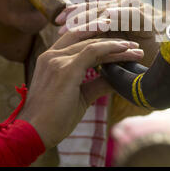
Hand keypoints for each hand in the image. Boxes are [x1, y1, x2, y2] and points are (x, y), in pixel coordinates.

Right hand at [17, 19, 143, 148]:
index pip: (76, 39)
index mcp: (50, 60)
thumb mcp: (79, 97)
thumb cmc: (53, 119)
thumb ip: (96, 84)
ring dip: (116, 45)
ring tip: (135, 49)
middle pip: (85, 38)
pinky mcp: (66, 69)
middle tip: (132, 44)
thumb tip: (117, 80)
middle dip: (110, 38)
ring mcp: (57, 60)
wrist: (34, 133)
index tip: (117, 41)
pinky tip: (126, 50)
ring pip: (92, 44)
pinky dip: (111, 48)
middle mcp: (52, 55)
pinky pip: (93, 51)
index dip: (97, 37)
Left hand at [54, 0, 169, 66]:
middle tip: (62, 24)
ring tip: (79, 24)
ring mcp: (134, 10)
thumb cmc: (138, 65)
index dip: (73, 17)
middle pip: (96, 8)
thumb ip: (97, 53)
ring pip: (110, 9)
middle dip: (78, 16)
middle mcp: (122, 10)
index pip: (90, 13)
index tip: (57, 24)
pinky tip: (105, 20)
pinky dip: (118, 16)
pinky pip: (130, 13)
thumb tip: (73, 55)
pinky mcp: (147, 16)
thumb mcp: (113, 58)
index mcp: (114, 18)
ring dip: (94, 16)